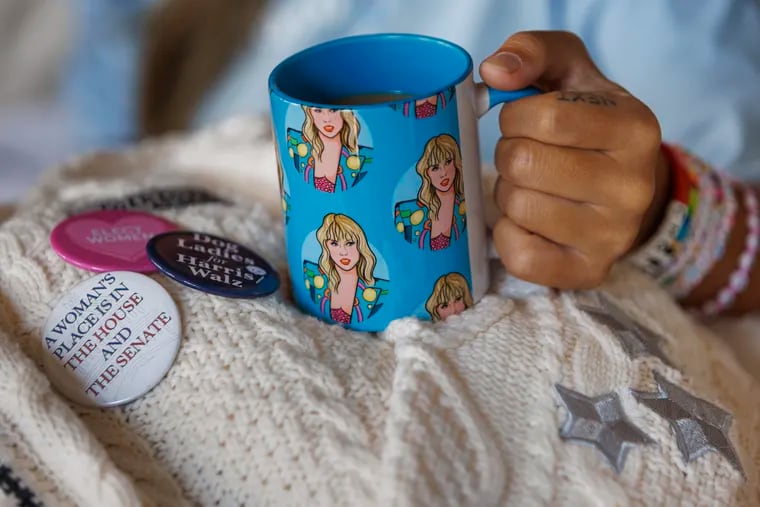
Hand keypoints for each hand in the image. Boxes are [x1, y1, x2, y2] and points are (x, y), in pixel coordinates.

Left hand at [480, 31, 665, 288]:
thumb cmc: (586, 123)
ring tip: (532, 185)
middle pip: (525, 163)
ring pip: (517, 207)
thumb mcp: (570, 71)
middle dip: (509, 152)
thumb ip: (531, 52)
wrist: (624, 186)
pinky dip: (508, 234)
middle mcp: (634, 187)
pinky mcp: (588, 272)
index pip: (546, 117)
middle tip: (525, 154)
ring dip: (508, 192)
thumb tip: (494, 73)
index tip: (523, 119)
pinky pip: (520, 255)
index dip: (516, 115)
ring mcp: (613, 236)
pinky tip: (526, 220)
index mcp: (636, 128)